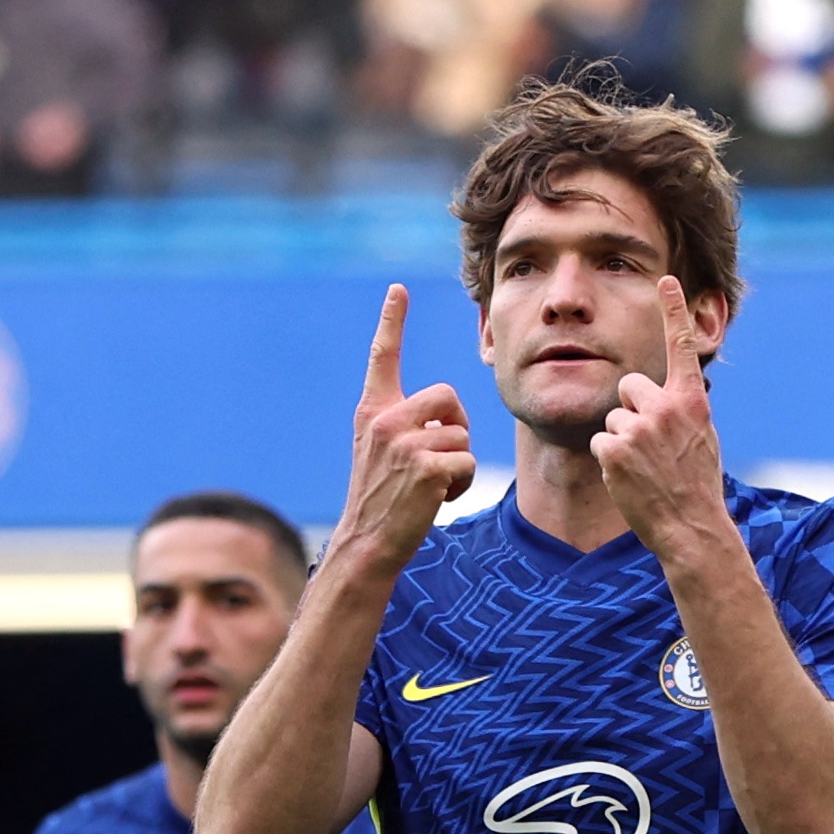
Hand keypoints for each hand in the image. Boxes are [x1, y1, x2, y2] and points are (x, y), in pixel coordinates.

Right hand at [341, 285, 476, 578]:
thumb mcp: (382, 453)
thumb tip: (448, 418)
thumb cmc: (382, 500)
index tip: (398, 290)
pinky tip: (437, 499)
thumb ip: (404, 426)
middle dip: (456, 424)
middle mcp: (385, 421)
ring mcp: (404, 443)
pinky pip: (467, 460)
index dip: (392, 321)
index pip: (383, 357)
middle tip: (439, 456)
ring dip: (458, 462)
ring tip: (431, 485)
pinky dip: (462, 483)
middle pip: (448, 395)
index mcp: (373, 412)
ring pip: (461, 432)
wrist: (366, 543)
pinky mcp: (427, 467)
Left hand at [592, 278, 729, 557]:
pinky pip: (601, 442)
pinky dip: (611, 461)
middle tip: (651, 443)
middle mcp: (665, 407)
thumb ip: (684, 409)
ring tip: (644, 467)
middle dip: (634, 409)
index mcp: (691, 402)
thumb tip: (672, 394)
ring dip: (622, 439)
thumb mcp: (703, 437)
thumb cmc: (697, 483)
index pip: (681, 347)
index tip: (667, 279)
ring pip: (614, 417)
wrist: (690, 526)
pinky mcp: (613, 448)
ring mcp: (637, 427)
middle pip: (629, 385)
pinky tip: (631, 478)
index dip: (674, 311)